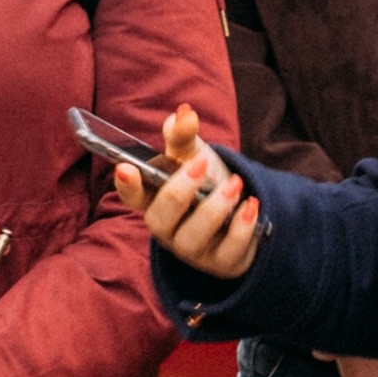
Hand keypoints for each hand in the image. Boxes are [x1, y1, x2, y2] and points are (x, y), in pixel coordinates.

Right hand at [113, 103, 258, 282]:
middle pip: (160, 217)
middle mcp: (167, 229)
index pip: (133, 196)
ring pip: (193, 237)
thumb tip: (184, 113)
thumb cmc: (204, 180)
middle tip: (200, 164)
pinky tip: (251, 205)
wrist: (237, 211)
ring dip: (214, 209)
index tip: (126, 168)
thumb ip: (183, 135)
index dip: (127, 184)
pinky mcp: (221, 263)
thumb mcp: (192, 155)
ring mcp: (192, 250)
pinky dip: (241, 228)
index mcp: (153, 200)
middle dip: (180, 190)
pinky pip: (228, 251)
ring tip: (235, 185)